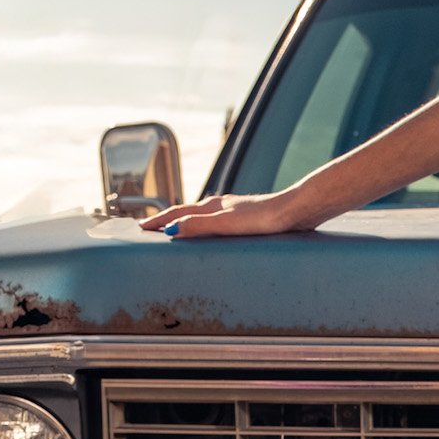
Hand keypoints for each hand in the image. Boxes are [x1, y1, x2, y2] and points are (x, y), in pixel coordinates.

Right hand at [140, 191, 310, 239]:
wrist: (297, 210)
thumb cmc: (265, 217)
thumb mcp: (227, 223)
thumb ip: (199, 226)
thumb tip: (170, 230)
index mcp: (213, 206)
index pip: (177, 213)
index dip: (158, 220)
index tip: (141, 227)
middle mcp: (222, 205)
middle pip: (188, 212)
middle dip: (168, 219)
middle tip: (151, 228)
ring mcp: (236, 211)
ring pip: (204, 216)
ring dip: (187, 222)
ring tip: (177, 230)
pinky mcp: (251, 219)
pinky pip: (220, 223)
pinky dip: (208, 227)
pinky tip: (218, 233)